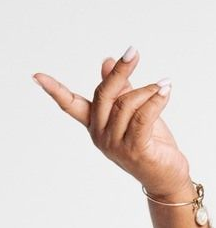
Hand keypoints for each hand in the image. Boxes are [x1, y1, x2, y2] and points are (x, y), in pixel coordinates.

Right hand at [33, 46, 190, 197]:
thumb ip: (120, 89)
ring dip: (149, 90)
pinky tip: (165, 90)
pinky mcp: (135, 149)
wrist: (167, 175)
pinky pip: (143, 117)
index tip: (37, 76)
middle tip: (133, 53)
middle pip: (104, 95)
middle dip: (118, 71)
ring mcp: (116, 144)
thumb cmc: (151, 142)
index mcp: (96, 124)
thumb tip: (105, 61)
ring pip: (127, 104)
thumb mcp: (134, 112)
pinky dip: (156, 100)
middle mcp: (100, 134)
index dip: (55, 90)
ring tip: (164, 84)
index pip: (71, 105)